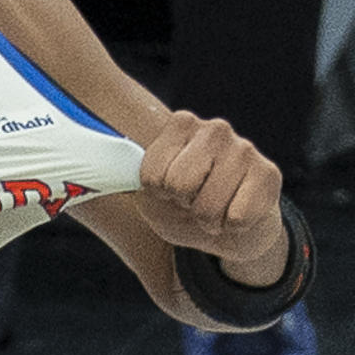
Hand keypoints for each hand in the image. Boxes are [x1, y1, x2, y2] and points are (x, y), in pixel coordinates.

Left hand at [137, 112, 287, 282]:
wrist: (231, 229)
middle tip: (194, 203)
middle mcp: (214, 129)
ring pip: (208, 206)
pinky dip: (232, 227)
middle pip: (179, 185)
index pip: (151, 174)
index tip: (169, 192)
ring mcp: (244, 148)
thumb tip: (85, 170)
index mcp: (180, 125)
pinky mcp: (270, 174)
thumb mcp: (150, 194)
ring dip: (209, 220)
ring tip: (215, 210)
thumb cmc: (184, 209)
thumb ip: (124, 179)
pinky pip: (237, 218)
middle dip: (184, 206)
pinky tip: (237, 214)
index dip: (158, 194)